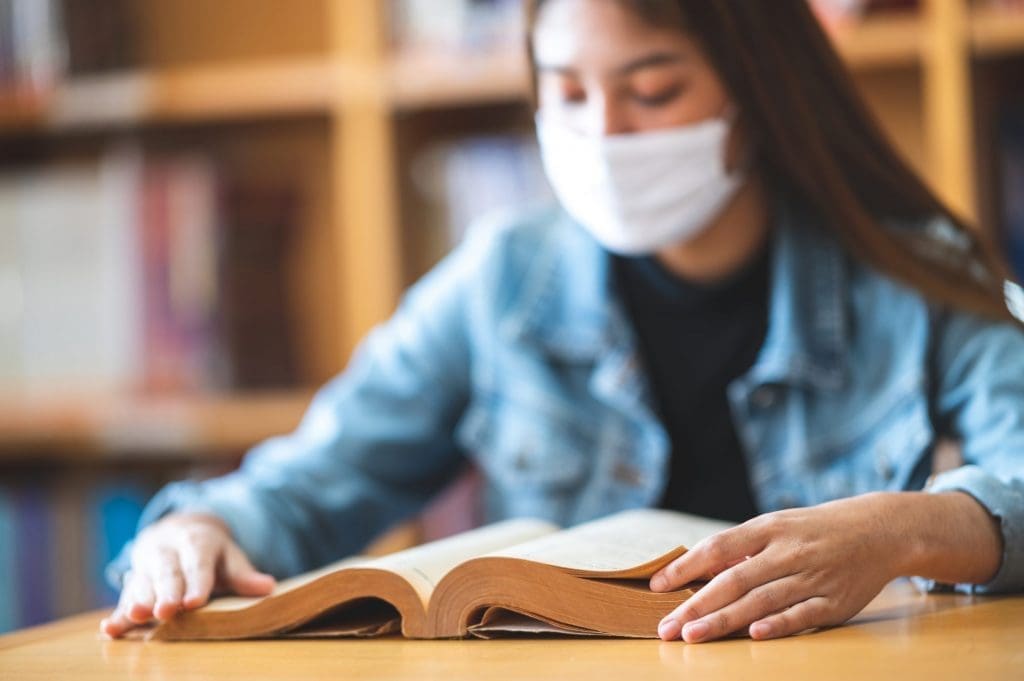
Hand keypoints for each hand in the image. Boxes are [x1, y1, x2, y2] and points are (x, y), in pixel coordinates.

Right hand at [99, 513, 275, 637]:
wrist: (175, 531)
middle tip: (166, 611)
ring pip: (142, 582)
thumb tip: (269, 588)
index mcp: (196, 541)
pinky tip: (110, 629)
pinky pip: (123, 598)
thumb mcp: (228, 556)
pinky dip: (117, 614)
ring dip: (138, 600)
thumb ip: (244, 574)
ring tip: (136, 616)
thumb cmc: (209, 552)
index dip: (197, 582)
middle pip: (167, 572)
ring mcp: (146, 565)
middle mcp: (168, 551)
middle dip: (166, 592)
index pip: (197, 563)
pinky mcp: (132, 581)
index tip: (195, 602)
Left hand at [650, 493, 905, 642]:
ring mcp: (811, 577)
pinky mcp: (833, 602)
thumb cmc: (814, 530)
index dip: (685, 567)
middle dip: (695, 605)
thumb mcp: (777, 526)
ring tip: (693, 636)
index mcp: (768, 528)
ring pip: (760, 601)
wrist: (879, 529)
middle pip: (733, 580)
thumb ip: (741, 548)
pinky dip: (777, 625)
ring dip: (724, 620)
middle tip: (665, 627)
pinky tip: (752, 635)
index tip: (657, 587)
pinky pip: (800, 615)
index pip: (717, 548)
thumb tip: (697, 570)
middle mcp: (786, 551)